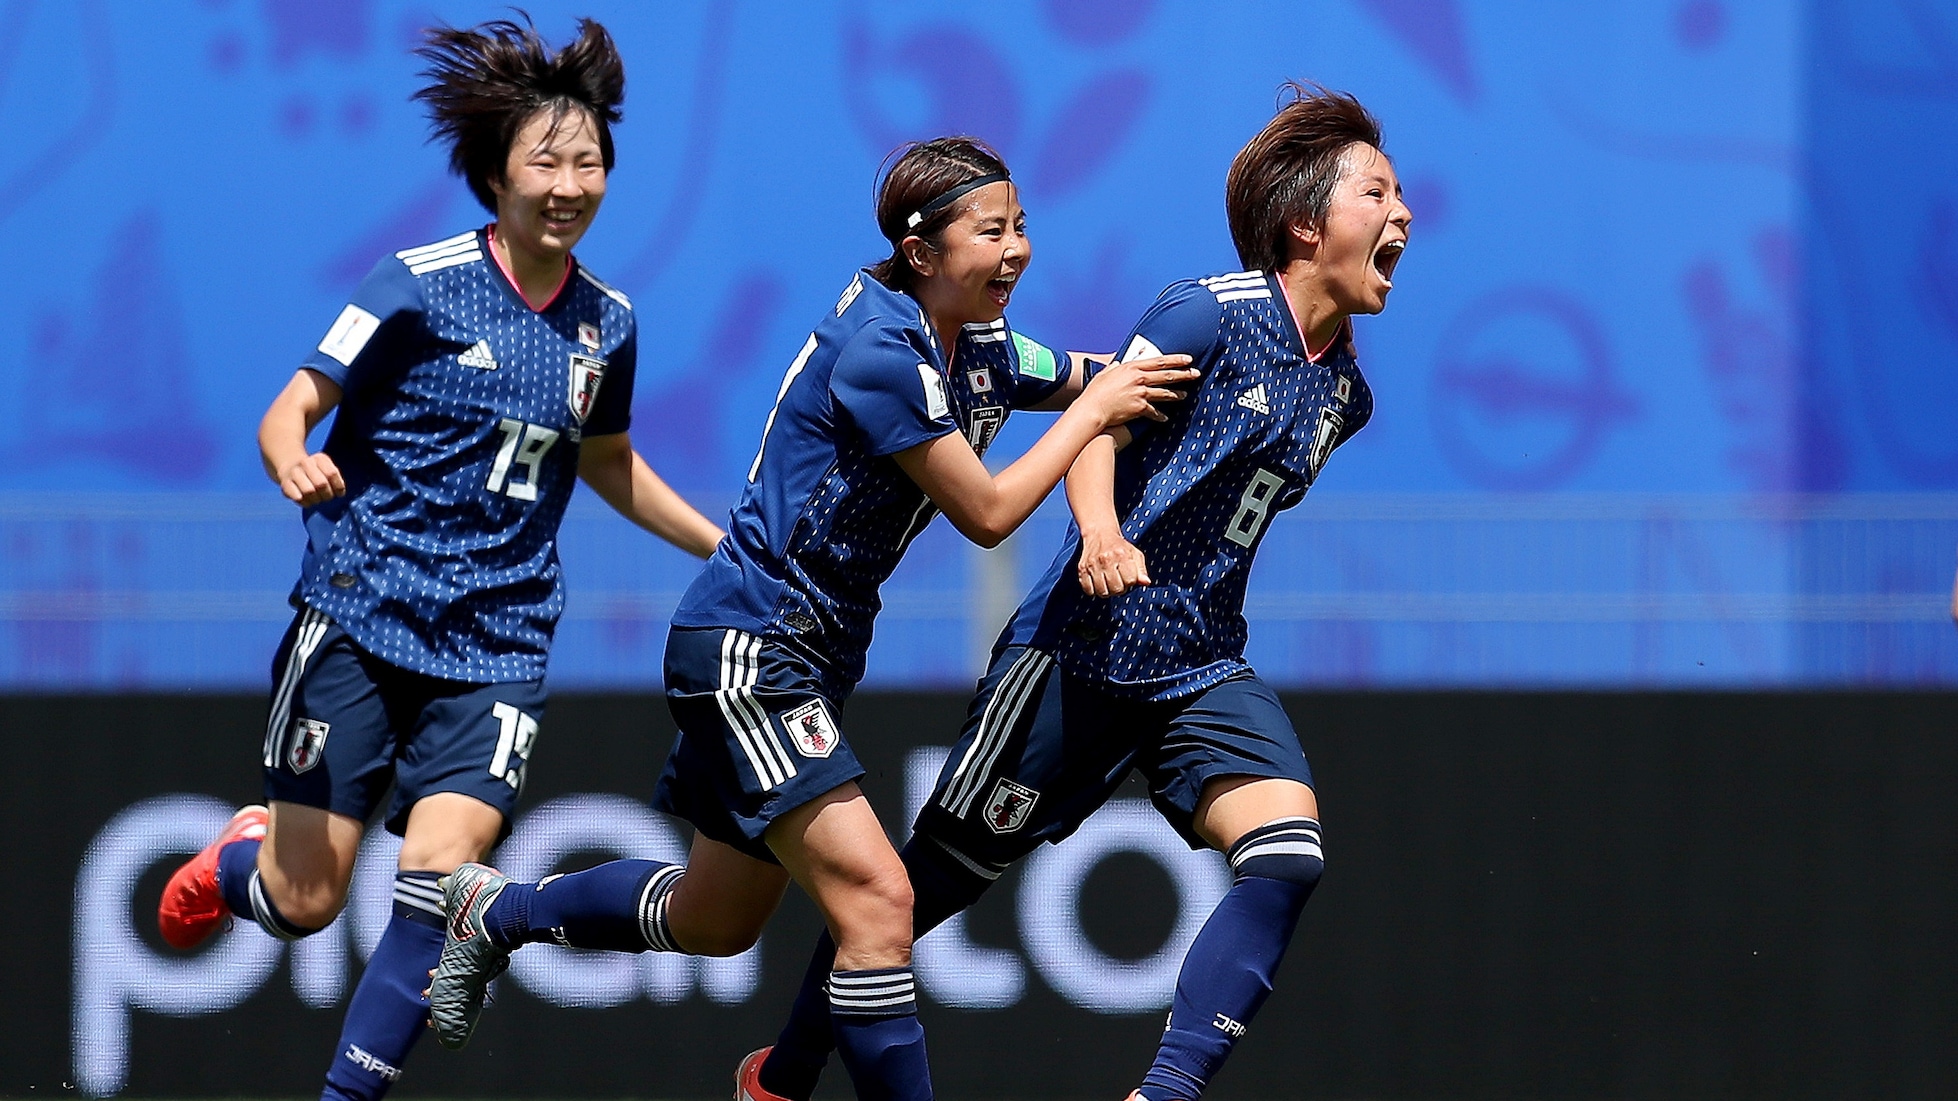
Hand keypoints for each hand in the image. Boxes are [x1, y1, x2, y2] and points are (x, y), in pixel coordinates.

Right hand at [279, 453, 345, 506]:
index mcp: (319, 459)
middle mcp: (306, 463)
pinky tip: (307, 500)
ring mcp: (294, 473)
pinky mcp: (285, 483)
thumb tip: (340, 493)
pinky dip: (305, 502)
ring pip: (309, 491)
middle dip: (327, 495)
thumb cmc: (316, 472)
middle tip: (327, 497)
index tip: (339, 493)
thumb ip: (336, 479)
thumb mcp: (328, 470)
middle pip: (321, 483)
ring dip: (316, 499)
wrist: (291, 466)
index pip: (332, 473)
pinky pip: (298, 497)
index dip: (338, 487)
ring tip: (317, 499)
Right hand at [1078, 526, 1150, 596]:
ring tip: (1109, 584)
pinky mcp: (1082, 569)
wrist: (1099, 534)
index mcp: (1122, 555)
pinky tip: (1098, 584)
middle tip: (1119, 582)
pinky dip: (1094, 591)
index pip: (1130, 581)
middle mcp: (1106, 560)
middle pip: (1116, 589)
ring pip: (1102, 592)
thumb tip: (1146, 583)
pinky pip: (1088, 590)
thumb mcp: (1135, 554)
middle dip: (1120, 589)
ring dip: (1107, 592)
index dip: (1131, 582)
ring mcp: (1092, 565)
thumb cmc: (1120, 547)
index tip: (1128, 577)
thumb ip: (1141, 570)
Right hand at [1081, 354, 1195, 427]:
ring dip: (1177, 395)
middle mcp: (1139, 379)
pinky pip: (1154, 412)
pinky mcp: (1139, 408)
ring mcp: (1140, 394)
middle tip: (1196, 374)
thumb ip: (1115, 366)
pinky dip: (1160, 416)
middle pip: (1167, 376)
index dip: (1176, 359)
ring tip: (1185, 396)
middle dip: (1184, 375)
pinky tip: (1165, 419)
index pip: (1159, 361)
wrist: (1092, 409)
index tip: (1188, 359)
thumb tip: (1119, 362)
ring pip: (1165, 393)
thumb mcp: (1105, 373)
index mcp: (1132, 367)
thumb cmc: (1096, 392)